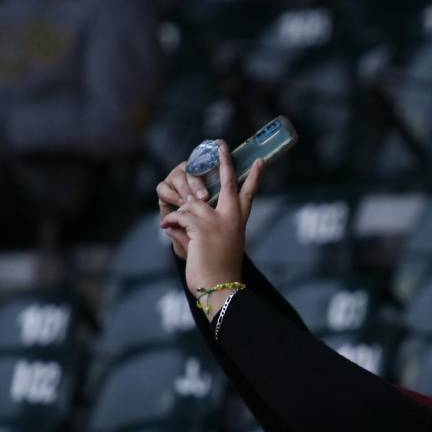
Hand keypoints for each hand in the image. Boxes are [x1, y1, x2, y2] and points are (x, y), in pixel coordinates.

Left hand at [159, 141, 263, 293]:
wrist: (220, 287)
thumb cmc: (218, 272)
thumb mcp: (214, 246)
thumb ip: (197, 228)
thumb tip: (173, 217)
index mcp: (238, 223)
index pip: (248, 195)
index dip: (254, 178)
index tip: (261, 162)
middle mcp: (231, 218)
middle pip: (227, 183)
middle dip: (224, 161)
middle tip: (221, 144)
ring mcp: (217, 221)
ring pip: (192, 204)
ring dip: (181, 215)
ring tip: (176, 228)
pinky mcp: (201, 227)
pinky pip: (180, 216)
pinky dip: (172, 224)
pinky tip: (170, 231)